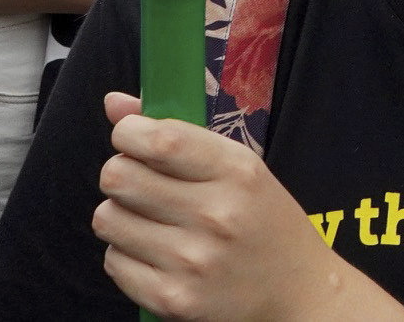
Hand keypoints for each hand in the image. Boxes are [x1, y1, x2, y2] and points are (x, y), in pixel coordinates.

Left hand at [95, 94, 389, 321]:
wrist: (295, 292)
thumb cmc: (263, 221)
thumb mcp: (240, 168)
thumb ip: (178, 134)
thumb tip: (113, 103)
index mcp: (238, 172)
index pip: (162, 140)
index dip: (128, 132)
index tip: (130, 136)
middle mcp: (216, 215)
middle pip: (119, 177)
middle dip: (120, 173)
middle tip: (139, 182)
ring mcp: (192, 261)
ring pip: (108, 218)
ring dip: (121, 215)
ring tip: (151, 221)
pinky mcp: (171, 300)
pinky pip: (113, 261)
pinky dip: (126, 254)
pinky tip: (156, 254)